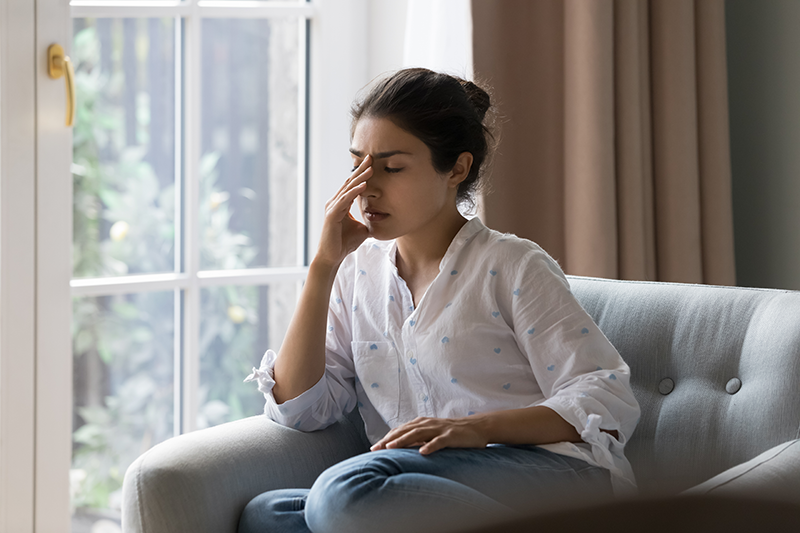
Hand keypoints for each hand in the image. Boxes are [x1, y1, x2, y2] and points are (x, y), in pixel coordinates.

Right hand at [314, 156, 373, 267]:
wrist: (332, 257)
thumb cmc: (345, 243)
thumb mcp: (362, 229)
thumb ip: (368, 221)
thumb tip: (381, 220)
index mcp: (341, 204)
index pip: (352, 185)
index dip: (362, 174)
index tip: (372, 163)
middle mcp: (335, 202)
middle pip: (349, 182)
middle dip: (361, 169)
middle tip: (371, 157)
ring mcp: (332, 208)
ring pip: (348, 189)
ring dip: (360, 178)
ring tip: (371, 168)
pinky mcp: (332, 215)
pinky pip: (345, 200)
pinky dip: (354, 192)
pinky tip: (364, 185)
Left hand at [370, 416, 488, 454]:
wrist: (476, 427)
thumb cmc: (452, 433)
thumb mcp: (432, 434)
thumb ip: (418, 439)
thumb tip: (401, 448)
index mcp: (422, 423)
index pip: (400, 430)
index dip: (386, 438)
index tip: (374, 448)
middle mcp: (428, 424)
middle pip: (405, 431)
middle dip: (389, 440)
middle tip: (376, 449)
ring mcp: (439, 429)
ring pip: (418, 434)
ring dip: (403, 440)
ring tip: (391, 448)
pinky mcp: (451, 436)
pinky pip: (439, 441)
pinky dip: (430, 446)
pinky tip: (422, 452)